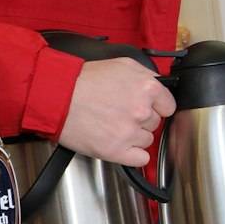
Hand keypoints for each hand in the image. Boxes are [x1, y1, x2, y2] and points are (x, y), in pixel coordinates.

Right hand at [58, 58, 175, 165]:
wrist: (56, 96)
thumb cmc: (84, 79)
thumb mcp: (123, 64)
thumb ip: (147, 76)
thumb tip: (160, 86)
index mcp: (148, 88)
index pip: (168, 106)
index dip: (155, 106)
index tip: (144, 106)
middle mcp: (141, 111)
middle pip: (155, 123)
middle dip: (140, 119)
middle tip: (120, 112)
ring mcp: (129, 133)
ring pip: (147, 140)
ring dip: (134, 135)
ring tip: (113, 125)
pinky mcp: (115, 150)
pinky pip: (140, 159)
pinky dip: (133, 154)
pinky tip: (121, 144)